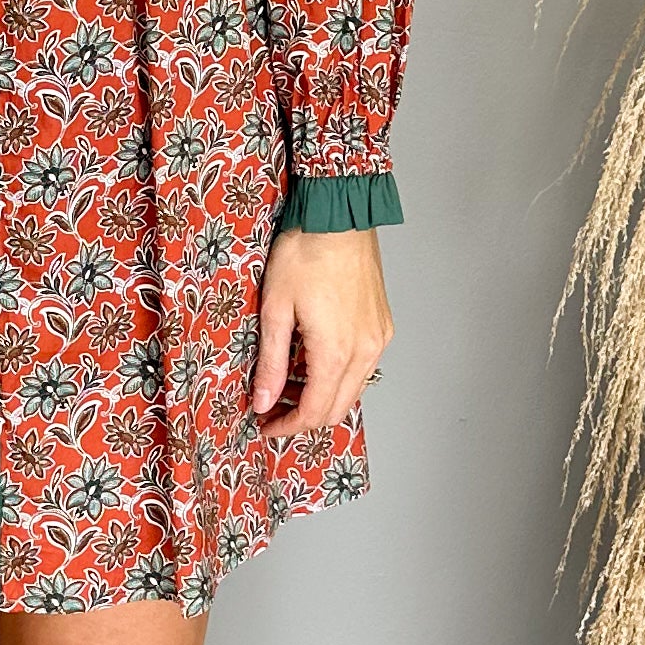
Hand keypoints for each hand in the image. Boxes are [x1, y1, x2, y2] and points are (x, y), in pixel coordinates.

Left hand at [249, 225, 391, 435]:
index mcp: (336, 352)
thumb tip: (263, 401)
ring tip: (288, 384)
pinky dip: (338, 375)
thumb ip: (270, 362)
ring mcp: (377, 339)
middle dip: (303, 417)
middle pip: (336, 409)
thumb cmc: (305, 253)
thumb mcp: (275, 310)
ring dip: (321, 397)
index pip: (314, 413)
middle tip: (272, 410)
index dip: (287, 427)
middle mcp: (364, 351)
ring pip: (352, 390)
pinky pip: (363, 367)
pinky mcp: (382, 325)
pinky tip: (313, 361)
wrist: (338, 217)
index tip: (265, 425)